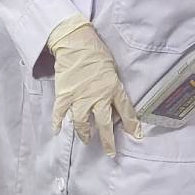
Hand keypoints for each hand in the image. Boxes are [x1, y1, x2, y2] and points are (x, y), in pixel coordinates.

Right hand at [47, 15, 139, 156]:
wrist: (75, 42)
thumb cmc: (96, 52)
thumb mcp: (112, 70)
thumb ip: (114, 88)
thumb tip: (116, 104)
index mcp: (112, 88)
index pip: (126, 111)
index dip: (132, 125)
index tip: (136, 136)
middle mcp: (97, 96)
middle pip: (104, 124)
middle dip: (108, 141)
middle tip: (110, 152)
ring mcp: (79, 96)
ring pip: (82, 122)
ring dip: (84, 133)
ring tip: (86, 139)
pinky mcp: (64, 94)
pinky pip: (60, 112)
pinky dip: (58, 122)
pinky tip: (57, 130)